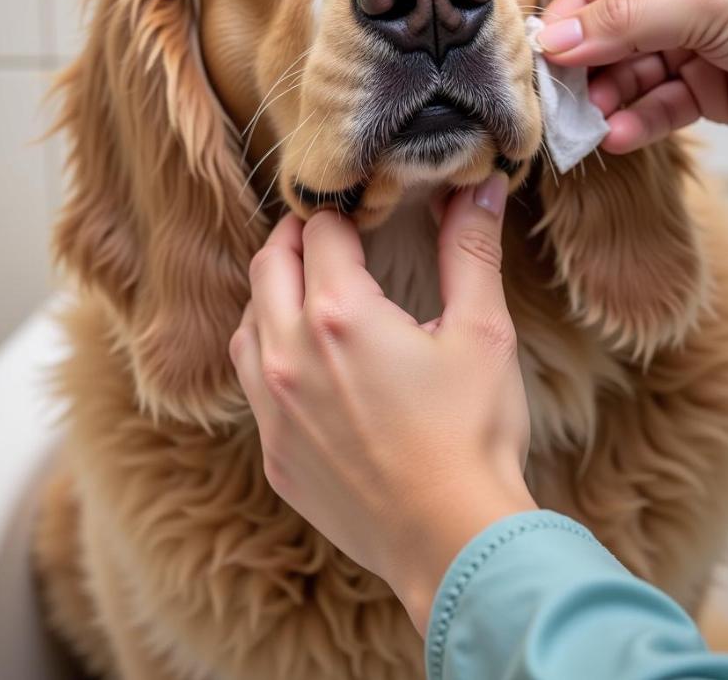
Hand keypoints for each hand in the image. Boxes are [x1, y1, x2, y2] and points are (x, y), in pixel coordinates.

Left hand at [229, 174, 536, 634]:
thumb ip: (471, 252)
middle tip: (323, 236)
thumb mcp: (481, 333)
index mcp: (339, 314)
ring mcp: (273, 406)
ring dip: (270, 294)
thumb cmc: (472, 434)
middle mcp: (290, 353)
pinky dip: (266, 352)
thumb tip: (478, 187)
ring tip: (304, 291)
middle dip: (294, 240)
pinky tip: (298, 362)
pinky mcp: (273, 450)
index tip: (357, 216)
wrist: (450, 541)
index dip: (340, 216)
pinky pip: (250, 381)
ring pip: (246, 322)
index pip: (319, 233)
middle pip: (268, 266)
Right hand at [537, 0, 727, 152]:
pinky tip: (620, 138)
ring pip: (625, 81)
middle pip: (603, 41)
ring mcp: (688, 50)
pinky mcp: (704, 93)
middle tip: (560, 107)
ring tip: (592, 129)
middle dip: (581, 75)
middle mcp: (674, 3)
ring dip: (605, 106)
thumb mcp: (704, 3)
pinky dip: (635, 125)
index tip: (535, 64)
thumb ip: (623, 20)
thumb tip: (552, 39)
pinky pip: (655, 109)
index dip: (562, 28)